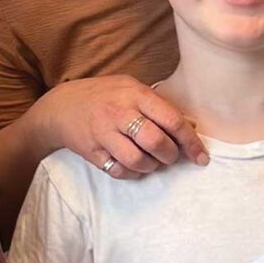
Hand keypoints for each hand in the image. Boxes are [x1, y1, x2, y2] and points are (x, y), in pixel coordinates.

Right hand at [42, 76, 207, 178]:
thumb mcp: (132, 89)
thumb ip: (160, 106)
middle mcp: (119, 113)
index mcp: (135, 94)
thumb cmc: (104, 96)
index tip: (201, 157)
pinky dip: (131, 173)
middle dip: (170, 156)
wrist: (61, 106)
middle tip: (170, 157)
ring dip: (151, 166)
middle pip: (156, 142)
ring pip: (137, 160)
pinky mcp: (92, 152)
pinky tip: (132, 165)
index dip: (190, 141)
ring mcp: (103, 133)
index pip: (171, 120)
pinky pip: (118, 171)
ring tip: (151, 161)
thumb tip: (191, 125)